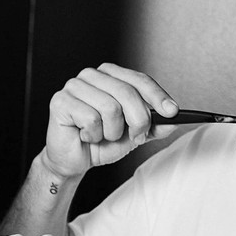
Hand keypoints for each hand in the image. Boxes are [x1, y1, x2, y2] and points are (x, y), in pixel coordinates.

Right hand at [43, 64, 179, 177]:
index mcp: (109, 75)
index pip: (139, 79)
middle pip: (127, 92)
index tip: (172, 111)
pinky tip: (85, 136)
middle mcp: (91, 76)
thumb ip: (153, 126)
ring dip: (112, 132)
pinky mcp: (61, 101)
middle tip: (136, 137)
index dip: (157, 96)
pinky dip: (93, 135)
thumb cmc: (99, 142)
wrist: (73, 160)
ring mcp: (74, 86)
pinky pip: (91, 119)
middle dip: (138, 120)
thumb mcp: (133, 134)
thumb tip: (173, 119)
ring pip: (110, 107)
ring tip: (102, 136)